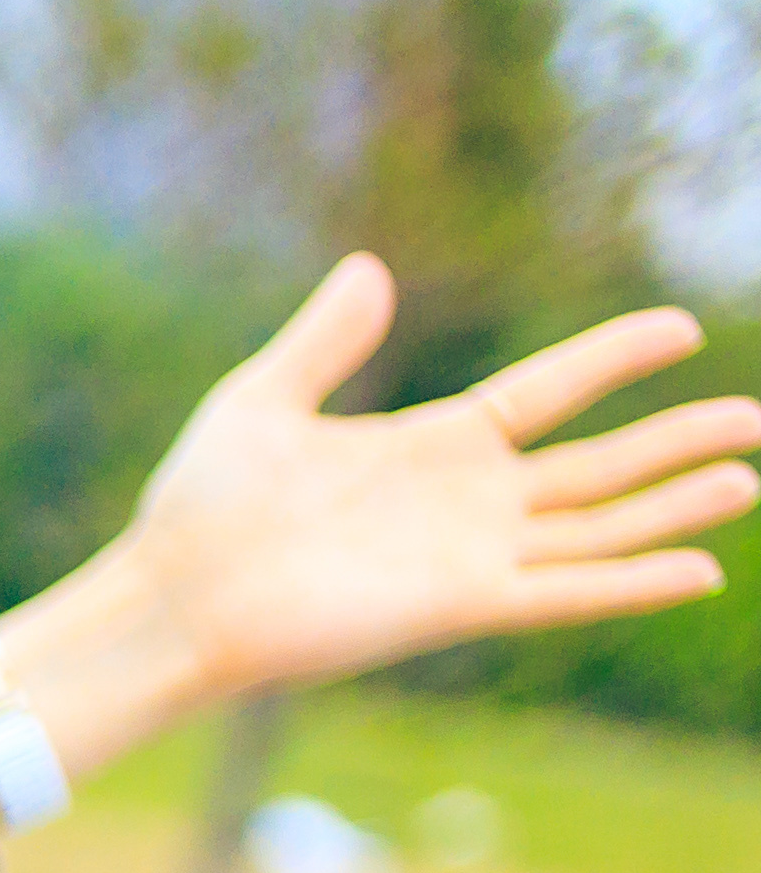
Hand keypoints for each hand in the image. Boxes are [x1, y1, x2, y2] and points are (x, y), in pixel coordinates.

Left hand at [0, 260, 755, 771]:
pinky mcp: (457, 605)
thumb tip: (370, 267)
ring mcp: (467, 556)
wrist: (170, 596)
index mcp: (430, 447)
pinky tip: (701, 569)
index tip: (682, 327)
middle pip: (598, 466)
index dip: (614, 359)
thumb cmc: (198, 508)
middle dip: (675, 441)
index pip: (550, 393)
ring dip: (673, 506)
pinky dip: (631, 580)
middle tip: (756, 417)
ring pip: (598, 527)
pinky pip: (565, 590)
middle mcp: (464, 503)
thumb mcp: (263, 399)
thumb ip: (325, 338)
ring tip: (748, 478)